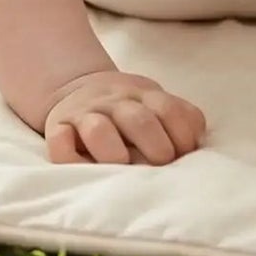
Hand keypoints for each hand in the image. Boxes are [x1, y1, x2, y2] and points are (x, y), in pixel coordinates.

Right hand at [43, 70, 205, 166]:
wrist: (77, 87)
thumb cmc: (129, 108)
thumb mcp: (155, 102)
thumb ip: (180, 118)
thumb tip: (197, 145)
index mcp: (143, 95)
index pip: (170, 110)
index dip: (182, 134)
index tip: (185, 154)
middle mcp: (114, 103)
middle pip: (138, 120)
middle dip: (156, 147)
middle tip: (161, 165)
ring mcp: (84, 114)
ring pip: (98, 130)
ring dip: (114, 153)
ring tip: (123, 168)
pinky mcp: (57, 128)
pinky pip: (59, 142)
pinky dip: (69, 157)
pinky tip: (85, 168)